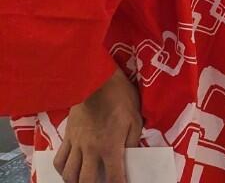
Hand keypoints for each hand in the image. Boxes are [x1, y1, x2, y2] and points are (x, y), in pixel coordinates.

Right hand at [54, 68, 140, 182]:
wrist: (96, 81)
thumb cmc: (121, 98)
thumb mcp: (135, 120)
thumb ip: (132, 142)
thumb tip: (132, 157)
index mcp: (110, 147)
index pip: (114, 177)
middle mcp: (91, 150)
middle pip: (86, 181)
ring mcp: (76, 144)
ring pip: (69, 174)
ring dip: (75, 182)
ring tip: (84, 182)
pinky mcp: (67, 136)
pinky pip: (59, 159)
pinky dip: (62, 170)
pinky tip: (68, 171)